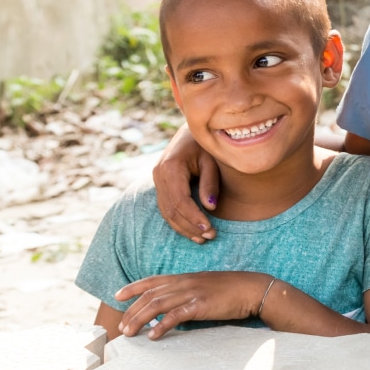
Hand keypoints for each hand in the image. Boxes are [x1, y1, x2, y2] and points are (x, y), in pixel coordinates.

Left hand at [114, 271, 268, 339]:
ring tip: (130, 333)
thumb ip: (187, 292)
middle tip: (122, 328)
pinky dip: (162, 325)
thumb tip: (173, 306)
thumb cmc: (231, 289)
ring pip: (157, 304)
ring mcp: (192, 293)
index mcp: (185, 277)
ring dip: (140, 319)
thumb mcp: (205, 286)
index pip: (153, 280)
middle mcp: (185, 283)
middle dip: (132, 311)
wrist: (252, 288)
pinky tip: (153, 335)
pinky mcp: (201, 305)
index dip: (133, 287)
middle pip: (150, 296)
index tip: (118, 296)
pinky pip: (176, 315)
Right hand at [153, 126, 219, 242]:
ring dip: (183, 228)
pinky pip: (166, 207)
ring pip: (166, 212)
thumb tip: (210, 207)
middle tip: (210, 237)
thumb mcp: (212, 160)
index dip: (194, 217)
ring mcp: (157, 180)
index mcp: (170, 167)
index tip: (210, 229)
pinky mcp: (160, 184)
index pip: (180, 200)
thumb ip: (210, 182)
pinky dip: (178, 221)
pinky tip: (193, 230)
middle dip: (190, 226)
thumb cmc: (206, 144)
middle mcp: (159, 175)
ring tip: (203, 239)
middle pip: (171, 209)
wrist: (192, 130)